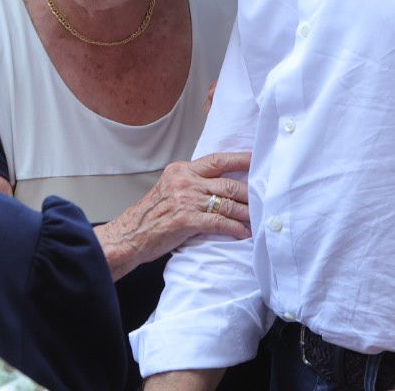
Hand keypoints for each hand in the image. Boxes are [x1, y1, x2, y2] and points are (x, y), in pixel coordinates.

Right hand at [97, 151, 250, 278]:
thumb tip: (219, 187)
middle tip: (264, 199)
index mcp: (181, 170)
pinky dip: (235, 228)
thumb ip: (192, 184)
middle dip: (250, 194)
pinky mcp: (186, 220)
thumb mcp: (170, 189)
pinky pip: (219, 222)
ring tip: (258, 219)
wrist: (130, 235)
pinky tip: (243, 233)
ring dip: (246, 213)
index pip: (217, 160)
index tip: (257, 160)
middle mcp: (185, 181)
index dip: (240, 160)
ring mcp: (185, 200)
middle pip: (227, 183)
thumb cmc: (151, 216)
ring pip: (227, 203)